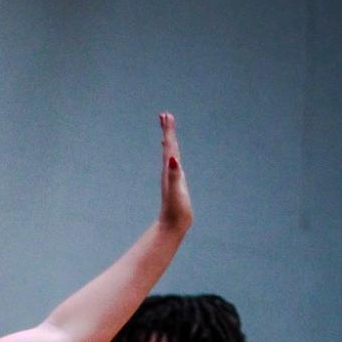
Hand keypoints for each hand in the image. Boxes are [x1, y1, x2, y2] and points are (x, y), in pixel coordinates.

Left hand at [158, 112, 191, 235]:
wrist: (172, 225)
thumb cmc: (175, 209)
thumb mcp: (176, 190)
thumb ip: (174, 174)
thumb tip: (172, 159)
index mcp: (169, 170)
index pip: (169, 146)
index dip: (168, 131)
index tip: (166, 115)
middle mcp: (169, 171)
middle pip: (168, 146)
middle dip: (167, 131)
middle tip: (165, 115)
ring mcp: (171, 177)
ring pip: (169, 154)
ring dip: (169, 141)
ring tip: (167, 130)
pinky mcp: (175, 183)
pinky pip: (173, 165)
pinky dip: (172, 156)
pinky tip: (171, 156)